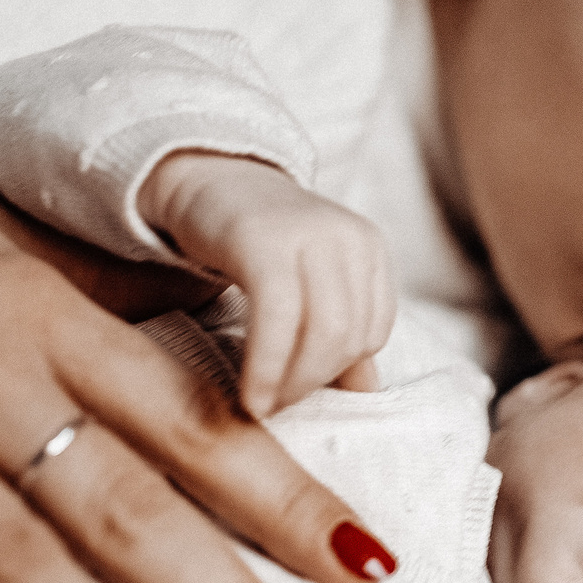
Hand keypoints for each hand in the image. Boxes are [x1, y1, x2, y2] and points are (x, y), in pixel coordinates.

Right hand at [137, 152, 396, 417]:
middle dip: (314, 382)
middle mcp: (348, 238)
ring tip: (264, 402)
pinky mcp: (265, 241)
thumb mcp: (311, 282)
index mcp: (368, 248)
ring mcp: (311, 235)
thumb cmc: (259, 242)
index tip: (301, 389)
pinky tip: (252, 394)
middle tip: (278, 403)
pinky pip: (278, 320)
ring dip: (294, 383)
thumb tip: (368, 392)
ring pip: (325, 332)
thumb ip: (341, 330)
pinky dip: (267, 368)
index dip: (340, 371)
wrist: (207, 179)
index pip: (374, 332)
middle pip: (351, 336)